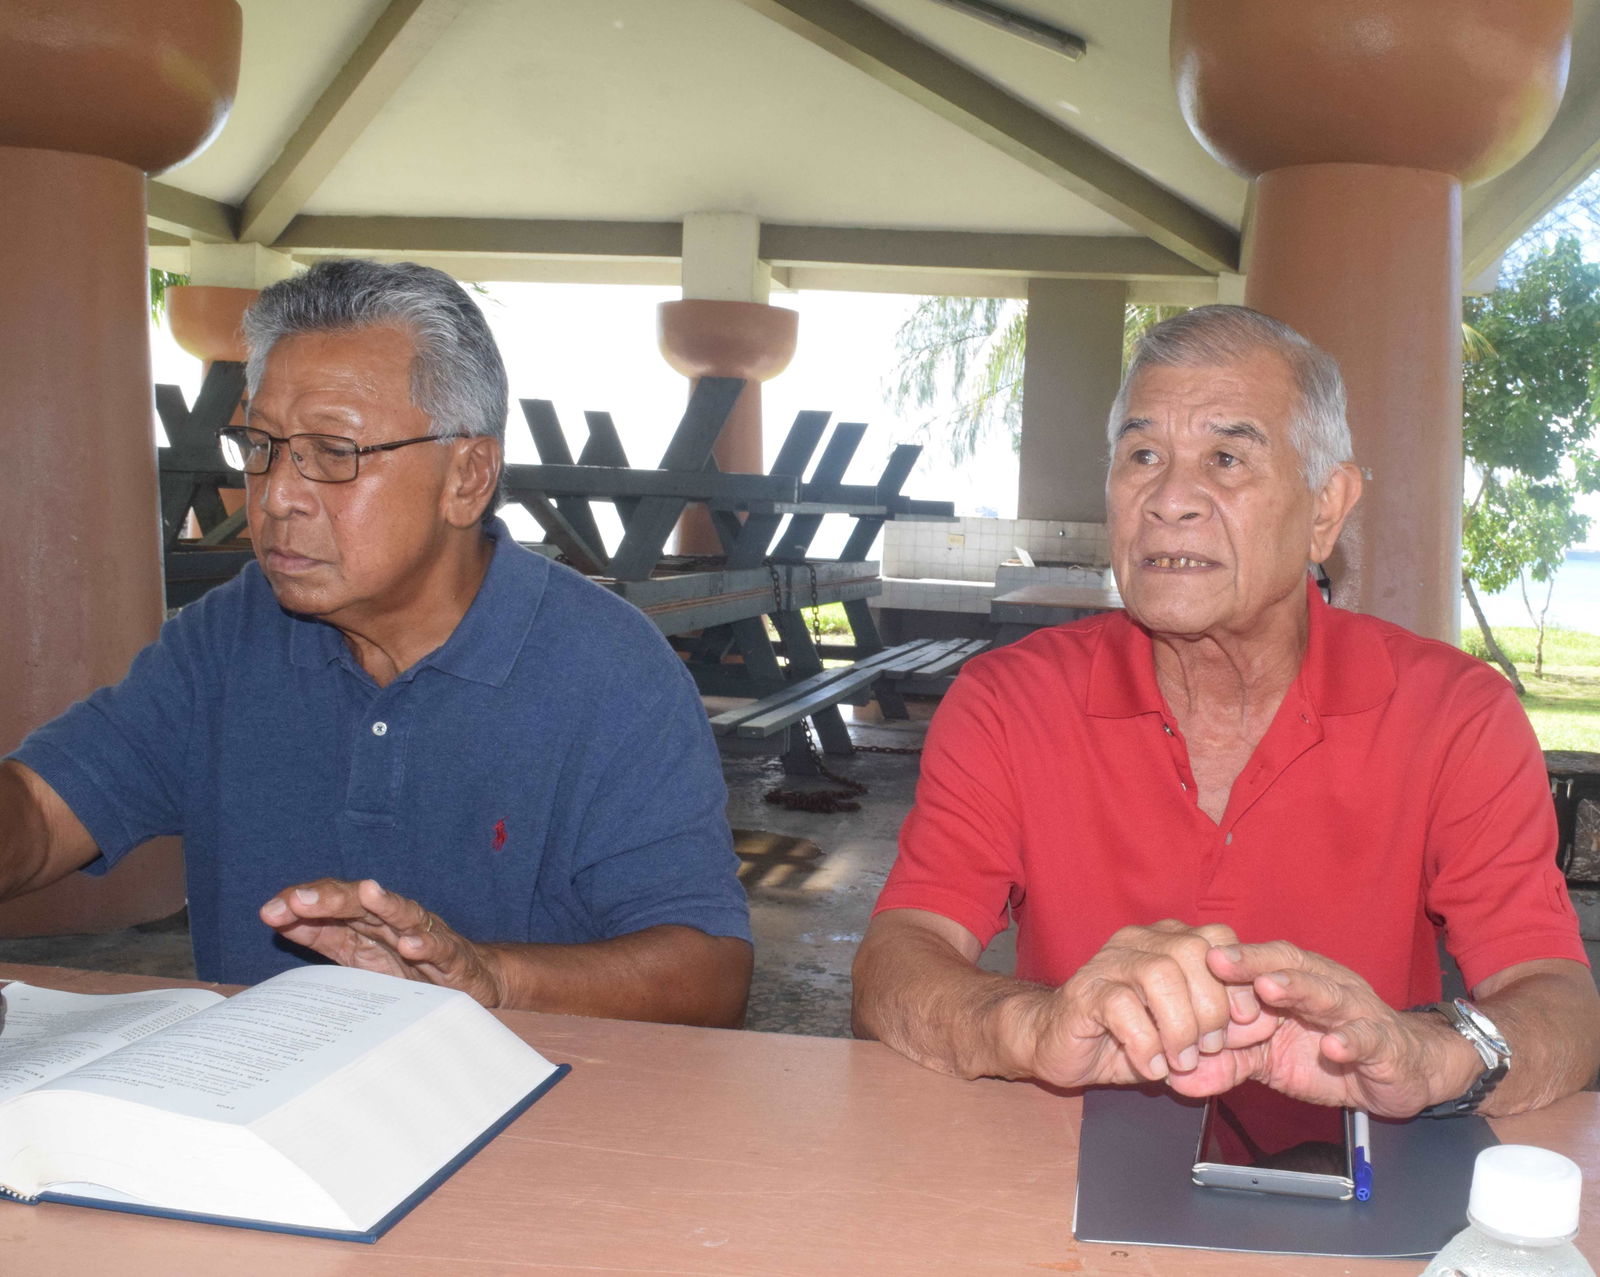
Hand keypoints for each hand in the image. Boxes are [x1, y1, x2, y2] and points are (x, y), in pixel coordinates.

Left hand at [259, 878, 504, 1006]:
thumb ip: (323, 937)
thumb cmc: (410, 966)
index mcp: (366, 922)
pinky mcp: (451, 958)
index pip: (331, 904)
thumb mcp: (360, 954)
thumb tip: (279, 920)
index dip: (303, 903)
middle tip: (299, 900)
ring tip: (364, 893)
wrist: (473, 980)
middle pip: (361, 904)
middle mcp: (393, 923)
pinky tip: (410, 943)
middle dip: (330, 899)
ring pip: (403, 915)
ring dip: (384, 904)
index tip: (270, 912)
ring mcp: (425, 936)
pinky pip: (438, 949)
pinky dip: (425, 944)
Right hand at [1021, 920, 1272, 1089]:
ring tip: (1179, 1060)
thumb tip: (1265, 1023)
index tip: (1243, 1024)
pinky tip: (1149, 1066)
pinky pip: (1122, 1007)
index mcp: (1168, 942)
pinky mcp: (1084, 992)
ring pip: (1159, 975)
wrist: (1060, 1045)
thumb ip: (1224, 1028)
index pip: (1219, 939)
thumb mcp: (1186, 1034)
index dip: (1238, 981)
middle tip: (1208, 1049)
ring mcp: (1109, 962)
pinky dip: (1145, 1044)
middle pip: (1193, 953)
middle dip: (1211, 1008)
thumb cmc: (1126, 1038)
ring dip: (1179, 1027)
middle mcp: (1140, 942)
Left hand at [1202, 941, 1470, 1115]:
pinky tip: (1335, 1045)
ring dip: (1297, 988)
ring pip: (1325, 992)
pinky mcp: (1384, 1043)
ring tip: (1269, 987)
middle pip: (1285, 964)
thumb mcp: (1269, 1059)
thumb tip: (1176, 1079)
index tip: (1187, 964)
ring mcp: (1354, 1011)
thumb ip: (1226, 1064)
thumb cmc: (1329, 1052)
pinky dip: (1352, 1040)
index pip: (1254, 963)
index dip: (1224, 965)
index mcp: (1291, 981)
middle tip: (1217, 959)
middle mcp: (1321, 985)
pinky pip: (1368, 1038)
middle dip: (1250, 962)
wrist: (1401, 1070)